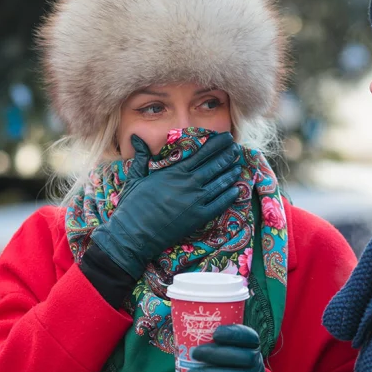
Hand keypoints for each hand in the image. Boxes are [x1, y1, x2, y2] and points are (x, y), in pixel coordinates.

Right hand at [90, 132, 240, 279]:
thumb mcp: (136, 177)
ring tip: (238, 165)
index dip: (216, 144)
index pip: (201, 153)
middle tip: (236, 148)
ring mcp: (196, 201)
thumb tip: (136, 137)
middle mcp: (189, 183)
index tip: (226, 138)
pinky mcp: (199, 217)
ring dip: (230, 173)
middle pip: (214, 166)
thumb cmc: (133, 205)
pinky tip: (236, 190)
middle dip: (227, 155)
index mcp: (175, 172)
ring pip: (219, 183)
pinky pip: (219, 204)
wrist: (134, 234)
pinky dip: (229, 196)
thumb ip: (142, 156)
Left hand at [186, 325, 269, 371]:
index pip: (249, 336)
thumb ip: (215, 337)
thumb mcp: (230, 343)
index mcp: (252, 344)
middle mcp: (256, 361)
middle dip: (218, 354)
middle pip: (244, 357)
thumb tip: (184, 325)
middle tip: (195, 352)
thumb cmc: (229, 355)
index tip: (215, 333)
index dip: (234, 334)